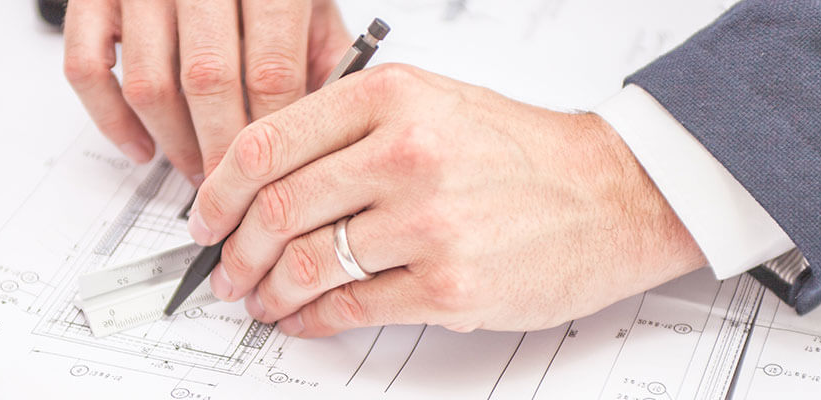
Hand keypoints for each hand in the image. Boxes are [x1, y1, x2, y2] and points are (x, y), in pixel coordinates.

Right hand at [63, 0, 350, 182]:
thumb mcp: (310, 5)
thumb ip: (325, 60)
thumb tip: (329, 135)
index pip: (270, 70)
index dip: (271, 134)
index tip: (276, 176)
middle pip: (207, 81)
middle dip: (220, 151)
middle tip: (234, 191)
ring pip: (147, 83)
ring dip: (173, 144)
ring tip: (198, 173)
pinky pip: (86, 69)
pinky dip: (112, 121)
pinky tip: (143, 148)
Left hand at [189, 64, 707, 336]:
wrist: (614, 193)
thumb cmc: (526, 151)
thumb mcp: (435, 103)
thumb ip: (353, 128)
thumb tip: (271, 176)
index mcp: (393, 99)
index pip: (268, 142)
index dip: (219, 188)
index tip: (206, 214)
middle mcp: (406, 154)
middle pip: (277, 209)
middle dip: (233, 250)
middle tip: (223, 268)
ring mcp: (428, 222)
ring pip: (307, 264)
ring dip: (266, 291)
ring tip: (258, 299)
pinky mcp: (449, 283)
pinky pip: (351, 307)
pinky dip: (311, 319)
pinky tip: (302, 318)